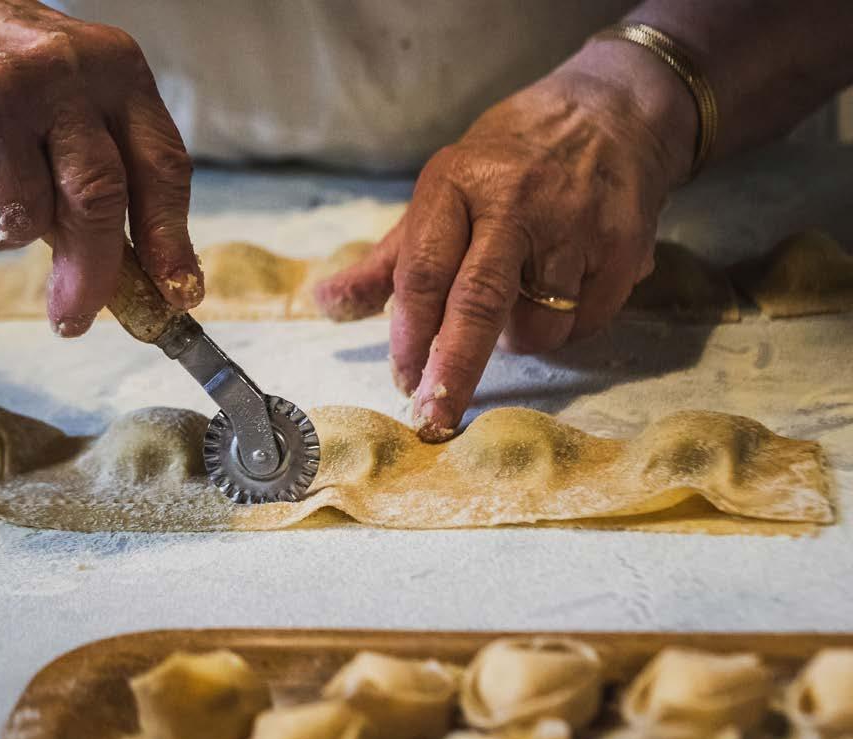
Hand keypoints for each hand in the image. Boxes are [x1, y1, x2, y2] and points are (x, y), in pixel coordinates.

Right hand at [0, 0, 201, 334]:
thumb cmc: (1, 69)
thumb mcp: (74, 95)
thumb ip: (107, 170)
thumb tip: (141, 278)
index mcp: (115, 68)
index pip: (161, 167)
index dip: (172, 240)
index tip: (178, 294)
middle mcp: (61, 73)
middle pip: (97, 201)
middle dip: (90, 275)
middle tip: (73, 317)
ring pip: (19, 218)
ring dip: (1, 225)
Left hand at [315, 41, 696, 440]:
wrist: (612, 113)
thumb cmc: (508, 165)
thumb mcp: (440, 196)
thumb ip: (387, 262)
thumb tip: (323, 303)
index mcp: (457, 184)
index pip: (423, 271)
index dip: (409, 334)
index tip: (402, 381)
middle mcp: (515, 202)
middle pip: (478, 303)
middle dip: (452, 369)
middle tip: (434, 417)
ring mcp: (575, 224)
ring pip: (536, 326)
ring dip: (517, 340)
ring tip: (520, 302)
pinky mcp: (623, 248)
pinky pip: (583, 324)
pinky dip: (564, 327)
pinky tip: (562, 292)